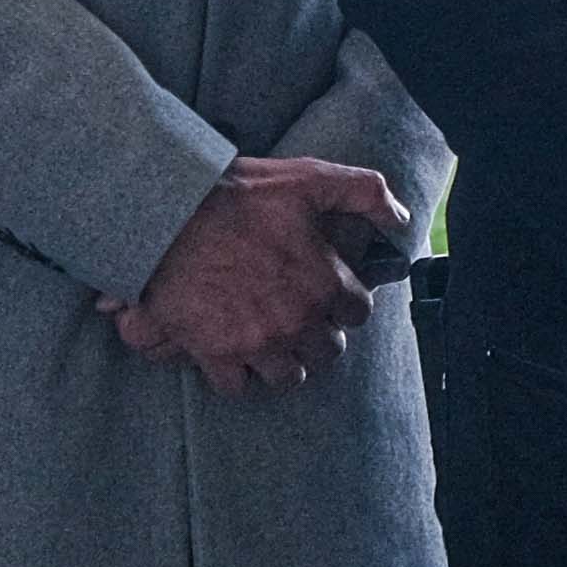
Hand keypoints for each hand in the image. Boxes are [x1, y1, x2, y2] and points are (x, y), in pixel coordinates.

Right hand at [110, 158, 402, 394]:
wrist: (167, 213)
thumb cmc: (238, 194)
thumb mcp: (309, 179)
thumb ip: (364, 193)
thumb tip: (400, 218)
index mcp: (324, 283)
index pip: (357, 313)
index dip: (344, 301)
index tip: (329, 292)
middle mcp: (297, 320)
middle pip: (327, 351)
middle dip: (318, 335)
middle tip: (299, 317)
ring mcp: (258, 342)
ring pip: (289, 377)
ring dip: (284, 362)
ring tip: (272, 341)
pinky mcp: (217, 354)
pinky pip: (238, 387)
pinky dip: (238, 375)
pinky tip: (235, 355)